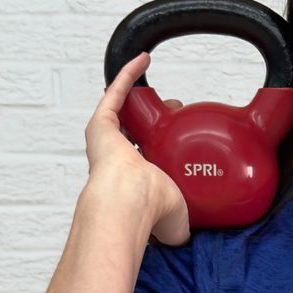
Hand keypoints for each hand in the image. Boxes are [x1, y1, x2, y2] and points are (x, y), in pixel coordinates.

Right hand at [84, 54, 190, 247]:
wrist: (128, 201)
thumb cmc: (147, 212)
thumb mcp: (177, 221)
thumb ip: (183, 225)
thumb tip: (191, 234)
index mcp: (133, 183)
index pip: (145, 162)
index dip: (161, 150)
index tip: (180, 142)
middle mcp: (116, 162)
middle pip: (135, 133)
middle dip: (154, 120)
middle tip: (175, 109)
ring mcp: (107, 142)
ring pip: (122, 112)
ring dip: (137, 95)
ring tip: (154, 82)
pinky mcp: (101, 125)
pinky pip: (116, 93)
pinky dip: (128, 75)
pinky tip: (142, 59)